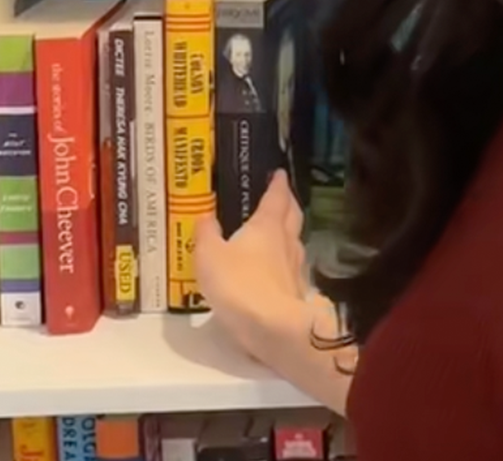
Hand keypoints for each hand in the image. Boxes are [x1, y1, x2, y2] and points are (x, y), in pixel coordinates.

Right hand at [194, 170, 312, 362]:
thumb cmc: (239, 285)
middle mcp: (286, 243)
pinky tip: (276, 268)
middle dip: (289, 203)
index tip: (280, 173)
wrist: (273, 329)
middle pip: (293, 216)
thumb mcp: (209, 256)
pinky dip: (285, 261)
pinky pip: (292, 268)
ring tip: (279, 230)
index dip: (278, 184)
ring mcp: (295, 269)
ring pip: (295, 241)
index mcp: (266, 226)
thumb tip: (206, 216)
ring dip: (289, 232)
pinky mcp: (296, 293)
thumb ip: (206, 234)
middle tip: (283, 196)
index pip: (276, 198)